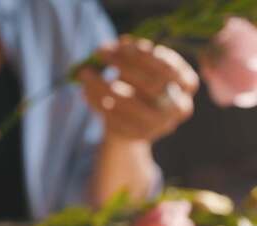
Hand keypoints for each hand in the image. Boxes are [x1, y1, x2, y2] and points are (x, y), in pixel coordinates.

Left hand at [79, 35, 198, 141]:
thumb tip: (111, 47)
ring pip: (129, 103)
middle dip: (122, 64)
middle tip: (98, 51)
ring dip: (103, 84)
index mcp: (186, 83)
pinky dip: (97, 102)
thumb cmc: (136, 86)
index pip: (168, 67)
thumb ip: (130, 55)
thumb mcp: (138, 67)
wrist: (131, 123)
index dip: (144, 54)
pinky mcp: (138, 136)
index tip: (121, 42)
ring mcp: (160, 125)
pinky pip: (115, 118)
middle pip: (151, 84)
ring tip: (84, 72)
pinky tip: (85, 91)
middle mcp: (179, 106)